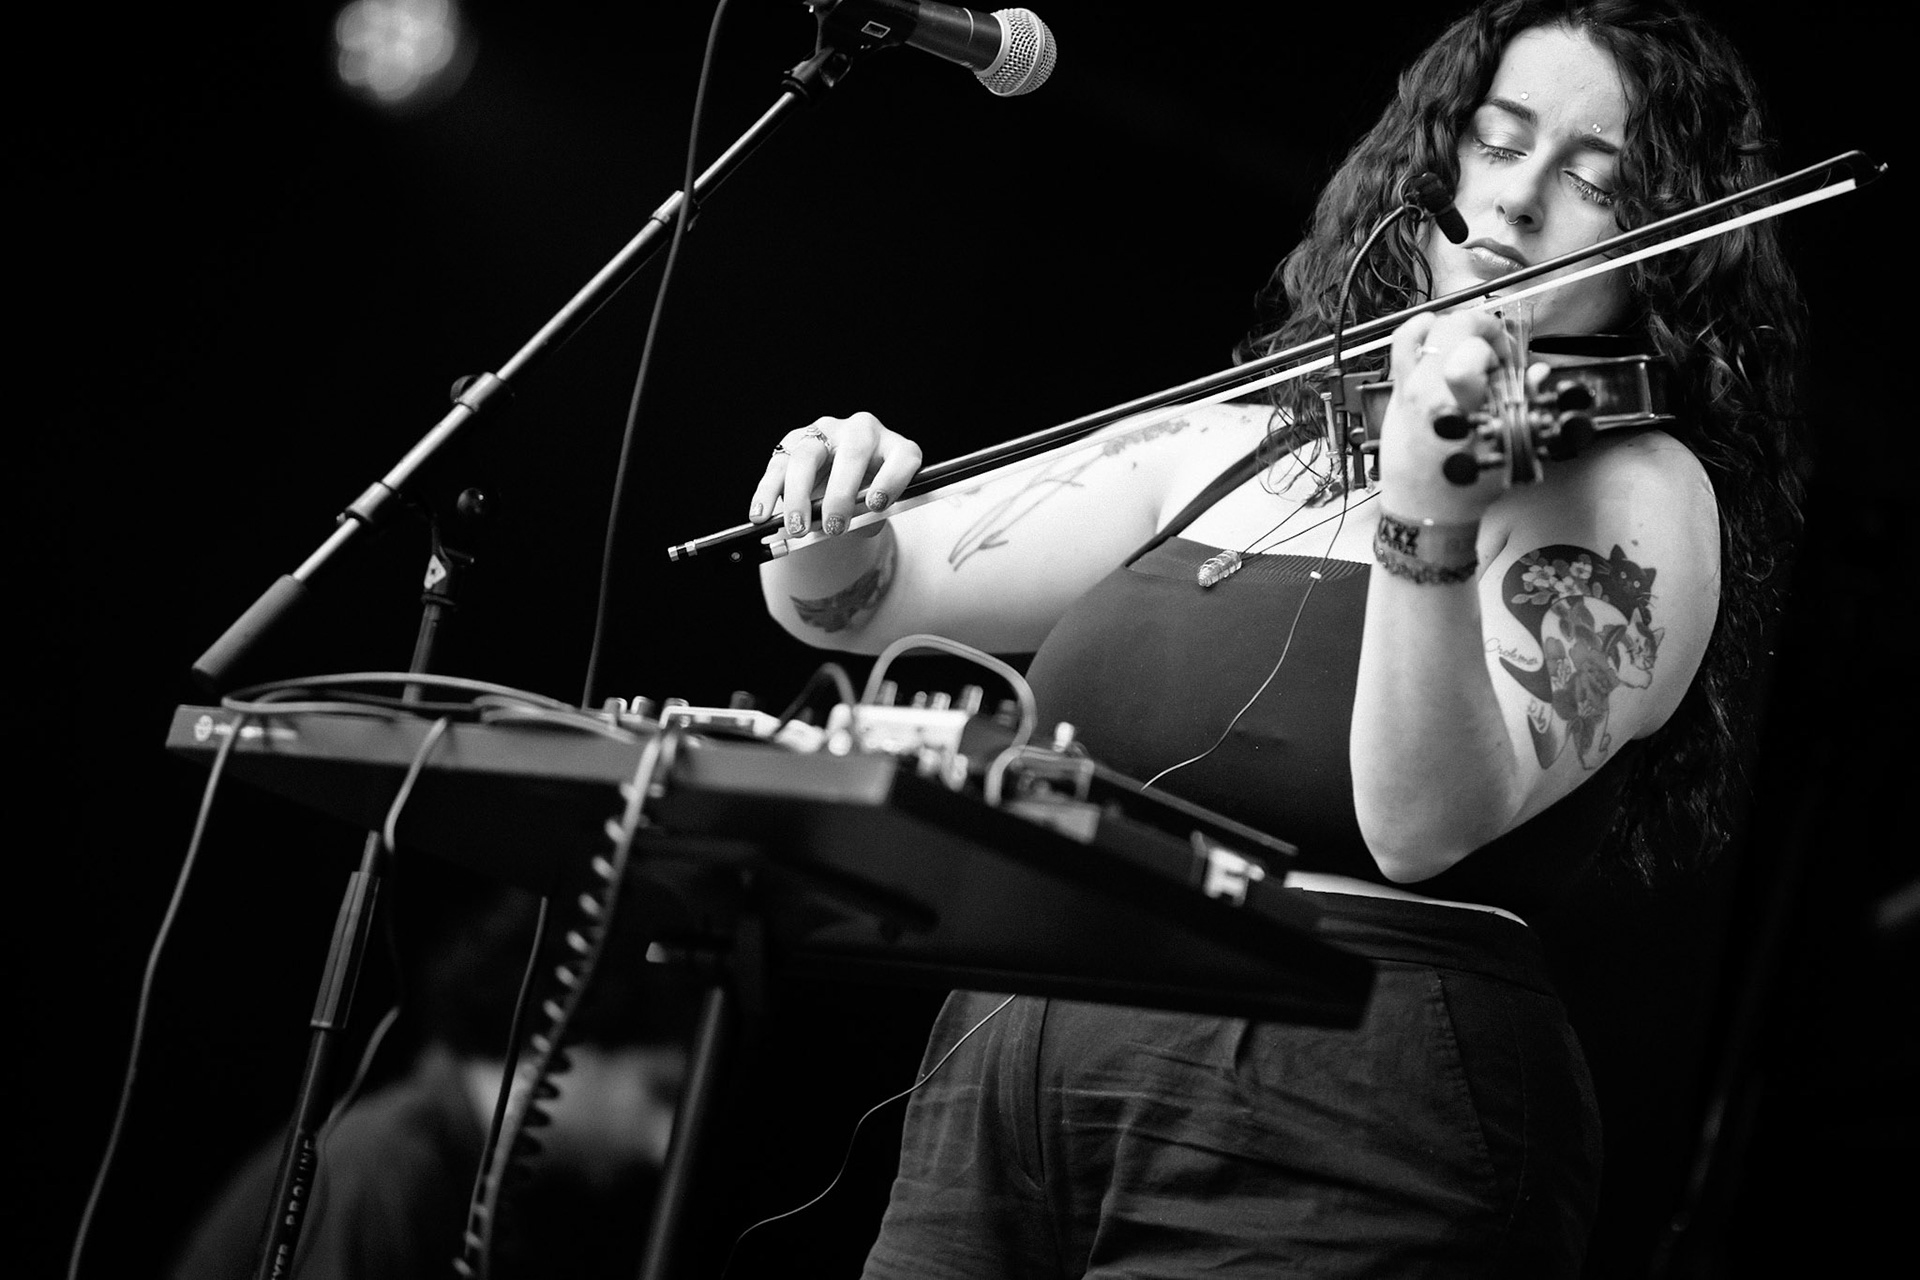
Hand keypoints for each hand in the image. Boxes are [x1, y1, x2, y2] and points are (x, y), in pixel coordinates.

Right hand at [749, 412, 925, 536]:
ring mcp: (826, 431)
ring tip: (797, 528)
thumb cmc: (864, 501)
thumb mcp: (873, 513)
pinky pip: (778, 464)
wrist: (842, 489)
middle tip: (833, 527)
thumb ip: (864, 519)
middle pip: (852, 454)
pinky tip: (761, 514)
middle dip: (840, 494)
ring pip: (807, 456)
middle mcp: (862, 431)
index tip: (876, 505)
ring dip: (799, 495)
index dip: (892, 479)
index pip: (903, 456)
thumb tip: (840, 528)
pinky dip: (767, 492)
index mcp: (893, 448)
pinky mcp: (794, 440)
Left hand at [1378, 310, 1510, 520]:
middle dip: (1481, 326)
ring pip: (1420, 330)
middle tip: (1496, 350)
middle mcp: (1425, 392)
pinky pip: (1401, 347)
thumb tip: (1537, 373)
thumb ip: (1522, 407)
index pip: (1469, 351)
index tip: (1508, 359)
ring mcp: (1406, 390)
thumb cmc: (1462, 489)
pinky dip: (1421, 332)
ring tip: (1469, 346)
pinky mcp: (1395, 395)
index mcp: (1455, 407)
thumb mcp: (1504, 452)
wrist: (1423, 513)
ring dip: (1451, 326)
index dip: (1496, 342)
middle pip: (1448, 327)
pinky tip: (1440, 342)